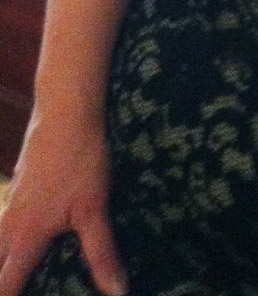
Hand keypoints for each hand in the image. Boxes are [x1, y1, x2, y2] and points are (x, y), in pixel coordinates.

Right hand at [0, 111, 125, 295]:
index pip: (6, 282)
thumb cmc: (81, 160)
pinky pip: (7, 217)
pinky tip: (26, 230)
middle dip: (2, 279)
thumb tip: (116, 292)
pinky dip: (10, 234)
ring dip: (4, 256)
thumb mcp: (95, 209)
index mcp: (26, 234)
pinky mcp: (21, 181)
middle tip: (15, 285)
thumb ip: (101, 252)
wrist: (66, 109)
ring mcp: (13, 198)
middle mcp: (11, 220)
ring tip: (17, 264)